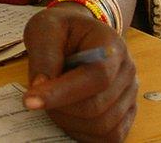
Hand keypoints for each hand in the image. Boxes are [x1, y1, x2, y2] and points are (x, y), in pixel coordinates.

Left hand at [22, 4, 137, 141]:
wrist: (80, 32)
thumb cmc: (61, 29)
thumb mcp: (45, 28)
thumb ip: (44, 54)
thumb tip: (41, 86)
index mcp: (111, 45)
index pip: (95, 77)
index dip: (62, 93)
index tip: (30, 100)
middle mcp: (127, 71)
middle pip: (97, 107)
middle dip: (60, 108)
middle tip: (38, 96)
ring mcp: (130, 93)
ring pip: (103, 126)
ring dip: (69, 122)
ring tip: (53, 102)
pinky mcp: (127, 112)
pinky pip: (110, 136)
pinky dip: (84, 133)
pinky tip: (67, 116)